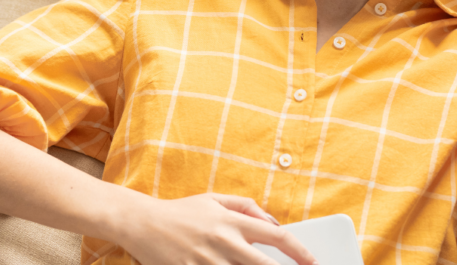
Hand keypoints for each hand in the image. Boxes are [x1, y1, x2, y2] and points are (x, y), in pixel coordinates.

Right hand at [112, 191, 317, 264]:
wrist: (143, 223)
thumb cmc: (182, 211)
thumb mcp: (215, 198)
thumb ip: (247, 207)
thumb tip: (273, 221)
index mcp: (233, 221)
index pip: (276, 236)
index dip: (300, 251)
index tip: (312, 262)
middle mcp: (225, 242)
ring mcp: (208, 261)